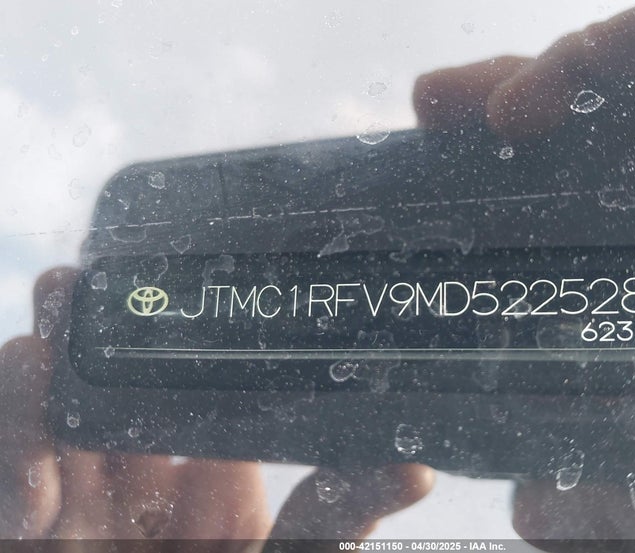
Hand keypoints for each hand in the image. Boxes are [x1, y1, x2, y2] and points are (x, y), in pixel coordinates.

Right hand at [0, 267, 432, 546]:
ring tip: (33, 354)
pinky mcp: (25, 535)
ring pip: (35, 427)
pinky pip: (4, 488)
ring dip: (26, 386)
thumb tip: (418, 468)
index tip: (157, 284)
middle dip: (78, 332)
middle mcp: (132, 485)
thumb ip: (339, 513)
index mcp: (201, 478)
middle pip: (95, 387)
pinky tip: (31, 500)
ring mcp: (72, 510)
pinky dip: (10, 469)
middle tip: (71, 282)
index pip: (176, 389)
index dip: (161, 335)